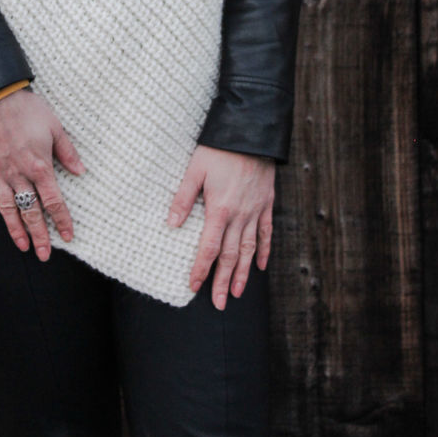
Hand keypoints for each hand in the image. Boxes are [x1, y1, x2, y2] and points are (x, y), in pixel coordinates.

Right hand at [0, 88, 85, 261]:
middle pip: (31, 211)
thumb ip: (67, 151)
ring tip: (23, 247)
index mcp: (39, 165)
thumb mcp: (54, 126)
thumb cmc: (26, 108)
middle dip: (39, 235)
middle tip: (44, 255)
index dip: (62, 220)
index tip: (69, 236)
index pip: (53, 201)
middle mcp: (18, 174)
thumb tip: (81, 171)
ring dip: (15, 230)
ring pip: (8, 208)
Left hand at [167, 145, 274, 307]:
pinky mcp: (267, 203)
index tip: (193, 287)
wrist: (251, 133)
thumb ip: (183, 198)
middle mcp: (240, 215)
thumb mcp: (195, 170)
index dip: (200, 270)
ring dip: (243, 273)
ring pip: (249, 249)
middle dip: (223, 281)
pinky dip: (264, 250)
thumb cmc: (219, 149)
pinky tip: (260, 265)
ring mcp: (256, 211)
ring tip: (237, 292)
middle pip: (230, 256)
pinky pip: (267, 232)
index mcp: (219, 210)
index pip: (209, 249)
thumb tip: (171, 225)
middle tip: (220, 303)